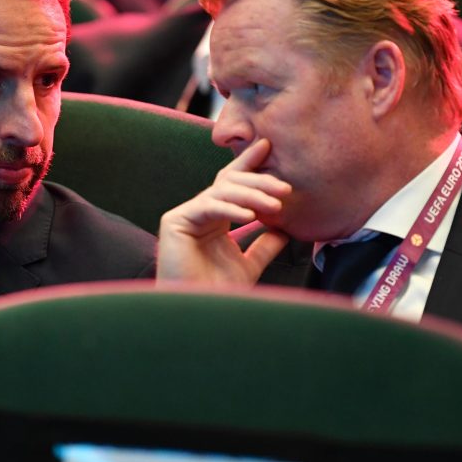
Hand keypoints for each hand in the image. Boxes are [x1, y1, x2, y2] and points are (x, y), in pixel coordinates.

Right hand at [157, 138, 291, 285]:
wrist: (200, 314)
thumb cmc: (219, 294)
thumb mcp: (250, 264)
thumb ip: (265, 245)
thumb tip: (287, 230)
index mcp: (215, 219)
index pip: (233, 185)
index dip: (249, 164)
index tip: (268, 147)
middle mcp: (200, 213)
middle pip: (230, 183)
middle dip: (258, 180)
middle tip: (285, 187)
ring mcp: (186, 216)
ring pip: (221, 192)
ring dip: (252, 195)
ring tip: (276, 206)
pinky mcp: (174, 221)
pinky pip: (207, 206)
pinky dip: (230, 209)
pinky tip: (250, 216)